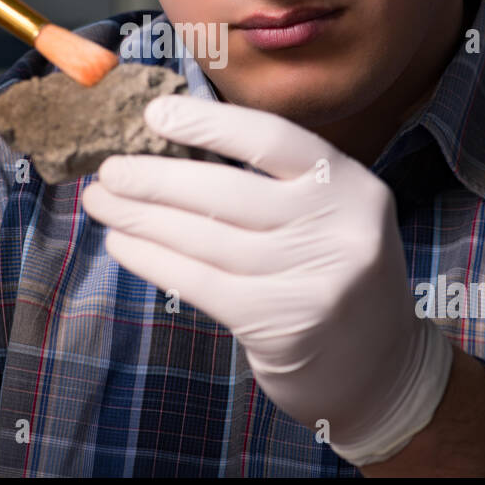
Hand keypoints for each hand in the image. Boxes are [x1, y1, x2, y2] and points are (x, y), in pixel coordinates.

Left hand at [80, 94, 453, 466]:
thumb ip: (274, 186)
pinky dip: (152, 259)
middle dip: (155, 178)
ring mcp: (314, 279)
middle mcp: (339, 228)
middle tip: (108, 169)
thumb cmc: (333, 277)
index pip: (273, 139)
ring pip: (205, 238)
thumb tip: (172, 150)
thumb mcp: (329, 218)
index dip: (210, 122)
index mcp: (351, 186)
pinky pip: (199, 281)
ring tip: (101, 203)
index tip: (155, 113)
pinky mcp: (282, 324)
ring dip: (141, 218)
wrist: (383, 371)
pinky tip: (121, 244)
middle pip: (228, 192)